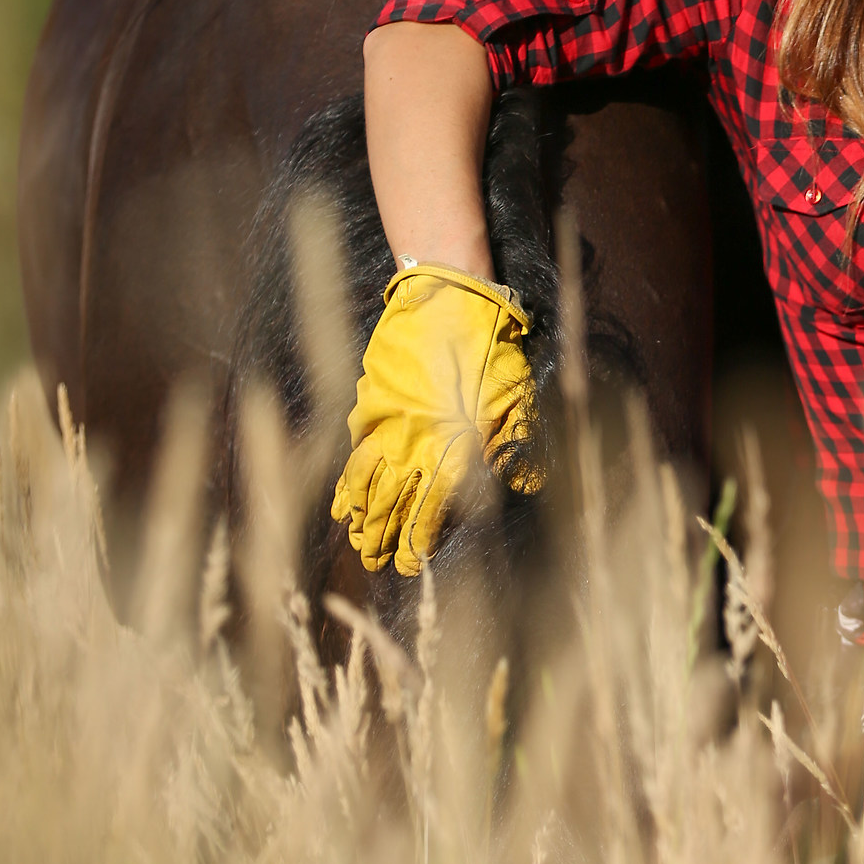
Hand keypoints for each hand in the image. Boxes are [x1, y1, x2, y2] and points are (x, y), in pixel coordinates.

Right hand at [331, 263, 543, 575]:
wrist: (449, 296)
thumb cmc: (492, 347)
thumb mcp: (517, 396)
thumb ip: (516, 444)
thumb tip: (524, 485)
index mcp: (454, 448)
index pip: (432, 509)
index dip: (420, 540)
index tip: (413, 564)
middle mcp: (416, 443)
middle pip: (395, 505)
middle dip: (386, 540)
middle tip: (378, 566)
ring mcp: (389, 424)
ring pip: (369, 483)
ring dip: (362, 517)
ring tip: (357, 544)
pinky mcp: (370, 403)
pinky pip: (354, 452)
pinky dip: (346, 480)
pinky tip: (340, 502)